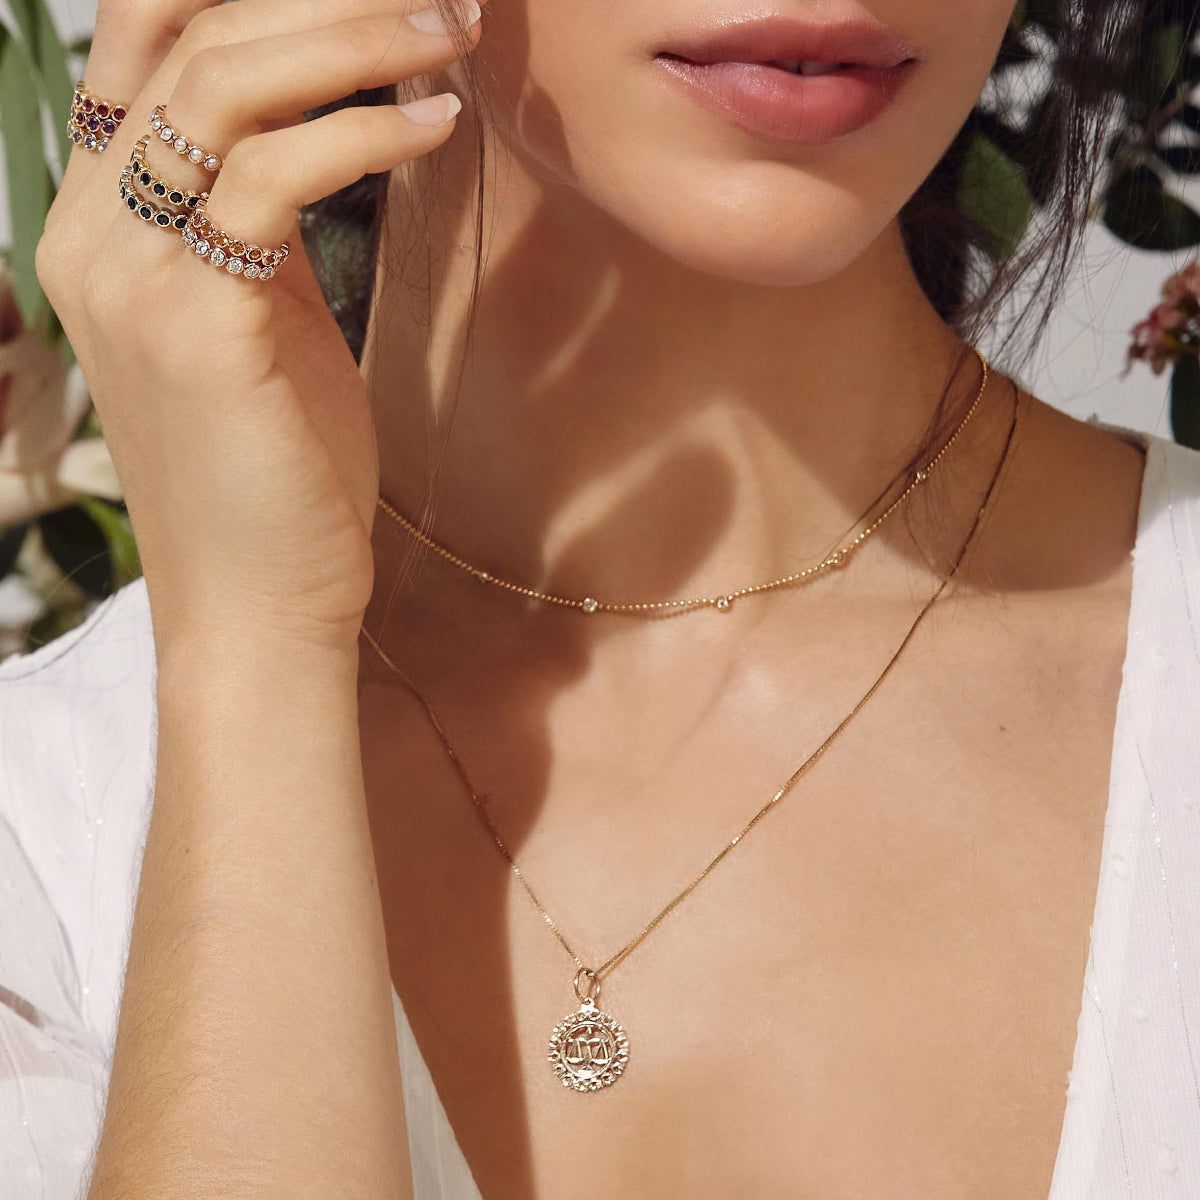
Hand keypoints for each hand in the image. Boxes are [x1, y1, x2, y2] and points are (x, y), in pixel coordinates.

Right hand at [37, 0, 483, 655]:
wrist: (259, 596)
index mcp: (100, 223)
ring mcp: (133, 277)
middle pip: (182, 36)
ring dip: (351, 41)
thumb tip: (322, 129)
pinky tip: (435, 126)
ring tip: (449, 40)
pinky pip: (273, 178)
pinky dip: (363, 133)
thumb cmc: (275, 465)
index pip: (142, 42)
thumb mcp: (256, 317)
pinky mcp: (198, 323)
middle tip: (436, 5)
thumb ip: (259, 222)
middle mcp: (91, 233)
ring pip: (222, 86)